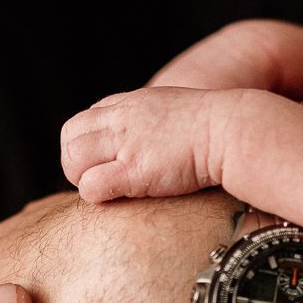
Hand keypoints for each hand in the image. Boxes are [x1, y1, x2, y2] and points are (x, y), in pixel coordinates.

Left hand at [60, 86, 240, 202]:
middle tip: (96, 180)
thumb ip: (150, 122)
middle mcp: (121, 120)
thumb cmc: (213, 127)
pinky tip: (117, 199)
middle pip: (69, 138)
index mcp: (128, 104)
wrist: (232, 129)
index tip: (102, 164)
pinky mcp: (135, 170)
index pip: (83, 122)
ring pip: (74, 160)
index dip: (85, 146)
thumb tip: (147, 141)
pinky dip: (96, 195)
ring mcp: (126, 143)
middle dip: (75, 163)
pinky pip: (92, 185)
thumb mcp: (171, 111)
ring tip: (107, 191)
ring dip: (83, 180)